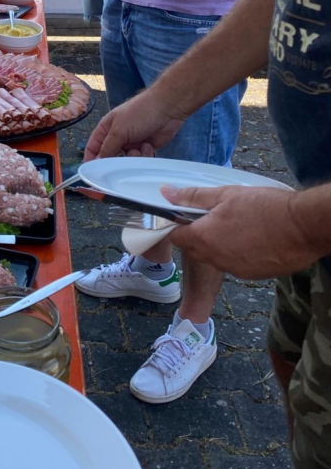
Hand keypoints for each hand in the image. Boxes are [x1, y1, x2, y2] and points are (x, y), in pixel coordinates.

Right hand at [84, 90, 187, 160]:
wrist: (166, 109)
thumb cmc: (138, 113)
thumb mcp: (119, 130)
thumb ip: (107, 148)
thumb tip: (97, 163)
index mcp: (106, 129)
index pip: (93, 147)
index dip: (90, 160)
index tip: (92, 175)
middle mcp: (117, 138)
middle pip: (110, 157)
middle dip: (115, 163)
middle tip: (119, 169)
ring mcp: (131, 144)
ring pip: (126, 162)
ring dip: (132, 158)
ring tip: (139, 148)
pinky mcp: (145, 149)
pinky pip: (140, 161)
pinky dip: (144, 155)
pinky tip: (148, 146)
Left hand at [163, 184, 311, 278]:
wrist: (303, 227)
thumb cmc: (265, 208)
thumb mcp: (225, 195)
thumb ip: (193, 196)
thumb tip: (166, 193)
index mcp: (204, 239)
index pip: (175, 237)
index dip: (174, 225)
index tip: (179, 215)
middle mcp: (216, 259)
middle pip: (193, 249)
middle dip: (195, 234)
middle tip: (209, 215)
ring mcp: (234, 270)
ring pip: (213, 257)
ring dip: (215, 243)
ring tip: (233, 224)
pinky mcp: (251, 275)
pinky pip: (233, 264)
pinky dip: (234, 252)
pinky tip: (248, 237)